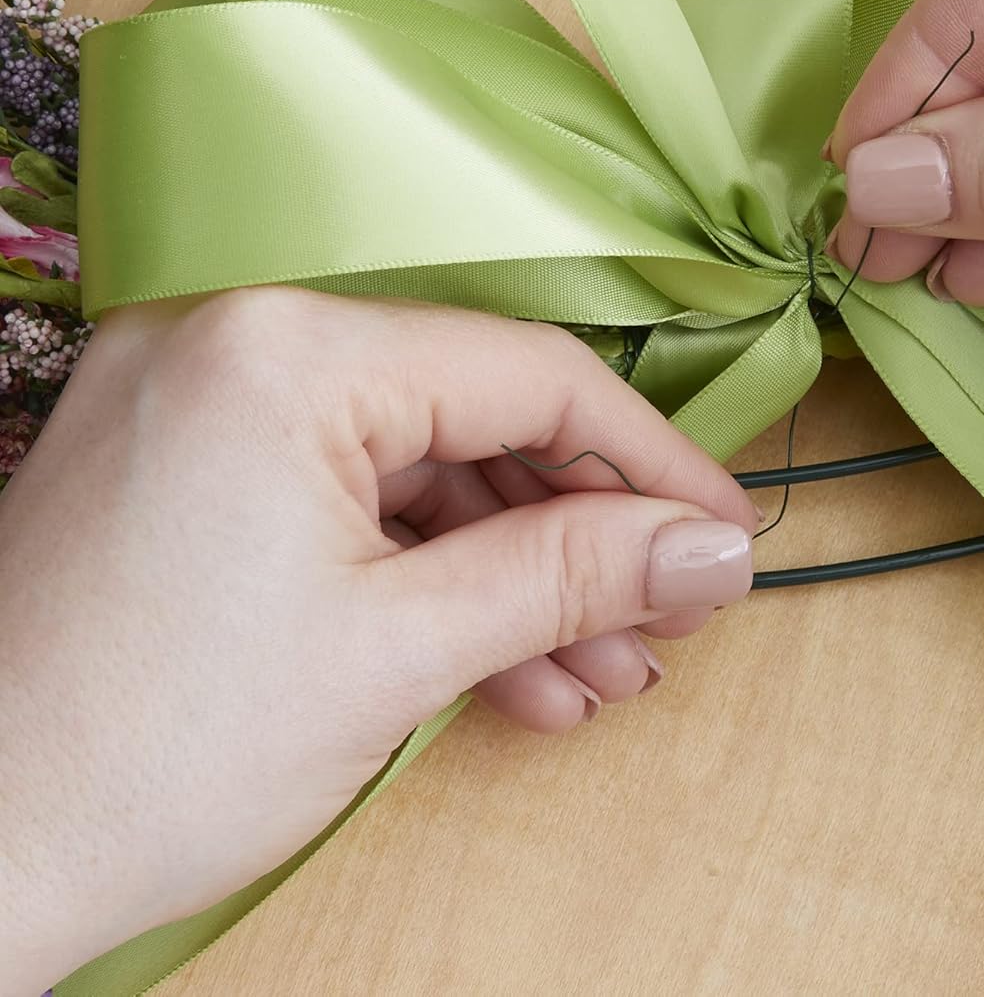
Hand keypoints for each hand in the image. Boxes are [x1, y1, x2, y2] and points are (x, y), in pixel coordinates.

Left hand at [0, 289, 755, 991]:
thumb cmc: (149, 754)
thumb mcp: (400, 653)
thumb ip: (575, 573)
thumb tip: (715, 545)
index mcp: (287, 348)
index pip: (528, 374)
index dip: (650, 459)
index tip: (722, 532)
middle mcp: (238, 339)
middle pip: (473, 420)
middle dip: (578, 538)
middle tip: (662, 619)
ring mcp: (202, 402)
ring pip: (414, 472)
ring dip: (511, 575)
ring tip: (594, 673)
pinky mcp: (187, 469)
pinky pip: (343, 503)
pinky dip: (425, 581)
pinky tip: (507, 669)